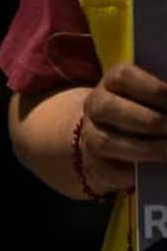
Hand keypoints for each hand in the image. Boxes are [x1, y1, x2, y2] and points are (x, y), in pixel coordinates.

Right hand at [80, 63, 166, 193]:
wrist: (113, 133)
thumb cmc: (146, 106)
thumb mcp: (152, 94)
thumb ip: (163, 97)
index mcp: (111, 81)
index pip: (124, 77)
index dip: (154, 89)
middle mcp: (95, 105)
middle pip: (110, 108)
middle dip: (150, 120)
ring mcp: (90, 134)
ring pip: (106, 142)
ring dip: (146, 149)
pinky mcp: (93, 162)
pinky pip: (109, 169)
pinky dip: (135, 172)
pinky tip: (156, 169)